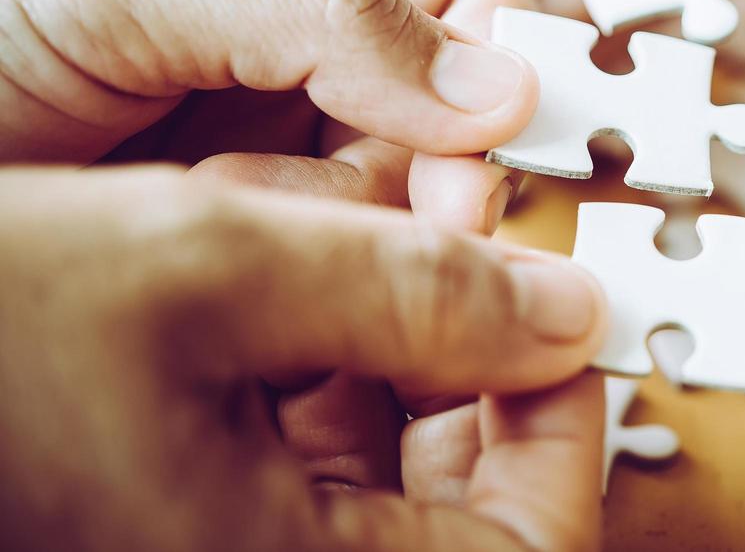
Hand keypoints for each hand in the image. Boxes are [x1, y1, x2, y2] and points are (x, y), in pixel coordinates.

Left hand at [0, 0, 537, 232]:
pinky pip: (327, 241)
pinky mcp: (241, 221)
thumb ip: (316, 13)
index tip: (510, 127)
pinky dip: (304, 248)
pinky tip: (228, 222)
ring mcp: (266, 134)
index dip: (485, 48)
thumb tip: (498, 75)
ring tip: (254, 199)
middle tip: (453, 207)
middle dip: (436, 148)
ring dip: (351, 206)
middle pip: (431, 92)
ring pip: (387, 180)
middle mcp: (287, 33)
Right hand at [0, 165, 606, 550]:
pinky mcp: (172, 508)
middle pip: (462, 504)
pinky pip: (294, 445)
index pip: (531, 550)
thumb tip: (568, 310)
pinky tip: (279, 257)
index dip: (568, 425)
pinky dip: (312, 349)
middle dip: (473, 351)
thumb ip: (416, 294)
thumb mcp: (212, 271)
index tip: (562, 304)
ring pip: (377, 460)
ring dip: (391, 334)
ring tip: (356, 227)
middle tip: (462, 237)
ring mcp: (215, 545)